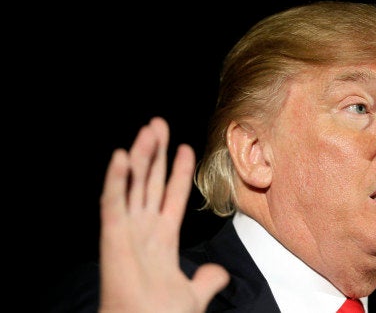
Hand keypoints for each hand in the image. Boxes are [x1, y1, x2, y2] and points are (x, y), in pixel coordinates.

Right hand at [98, 116, 228, 312]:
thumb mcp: (193, 293)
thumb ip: (207, 279)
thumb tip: (219, 273)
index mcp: (162, 239)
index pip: (171, 196)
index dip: (178, 172)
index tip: (186, 148)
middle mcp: (144, 230)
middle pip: (150, 182)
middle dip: (155, 153)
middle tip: (158, 124)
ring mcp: (128, 231)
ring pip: (134, 184)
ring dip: (140, 156)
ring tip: (149, 129)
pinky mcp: (113, 238)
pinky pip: (114, 203)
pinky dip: (116, 180)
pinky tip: (122, 156)